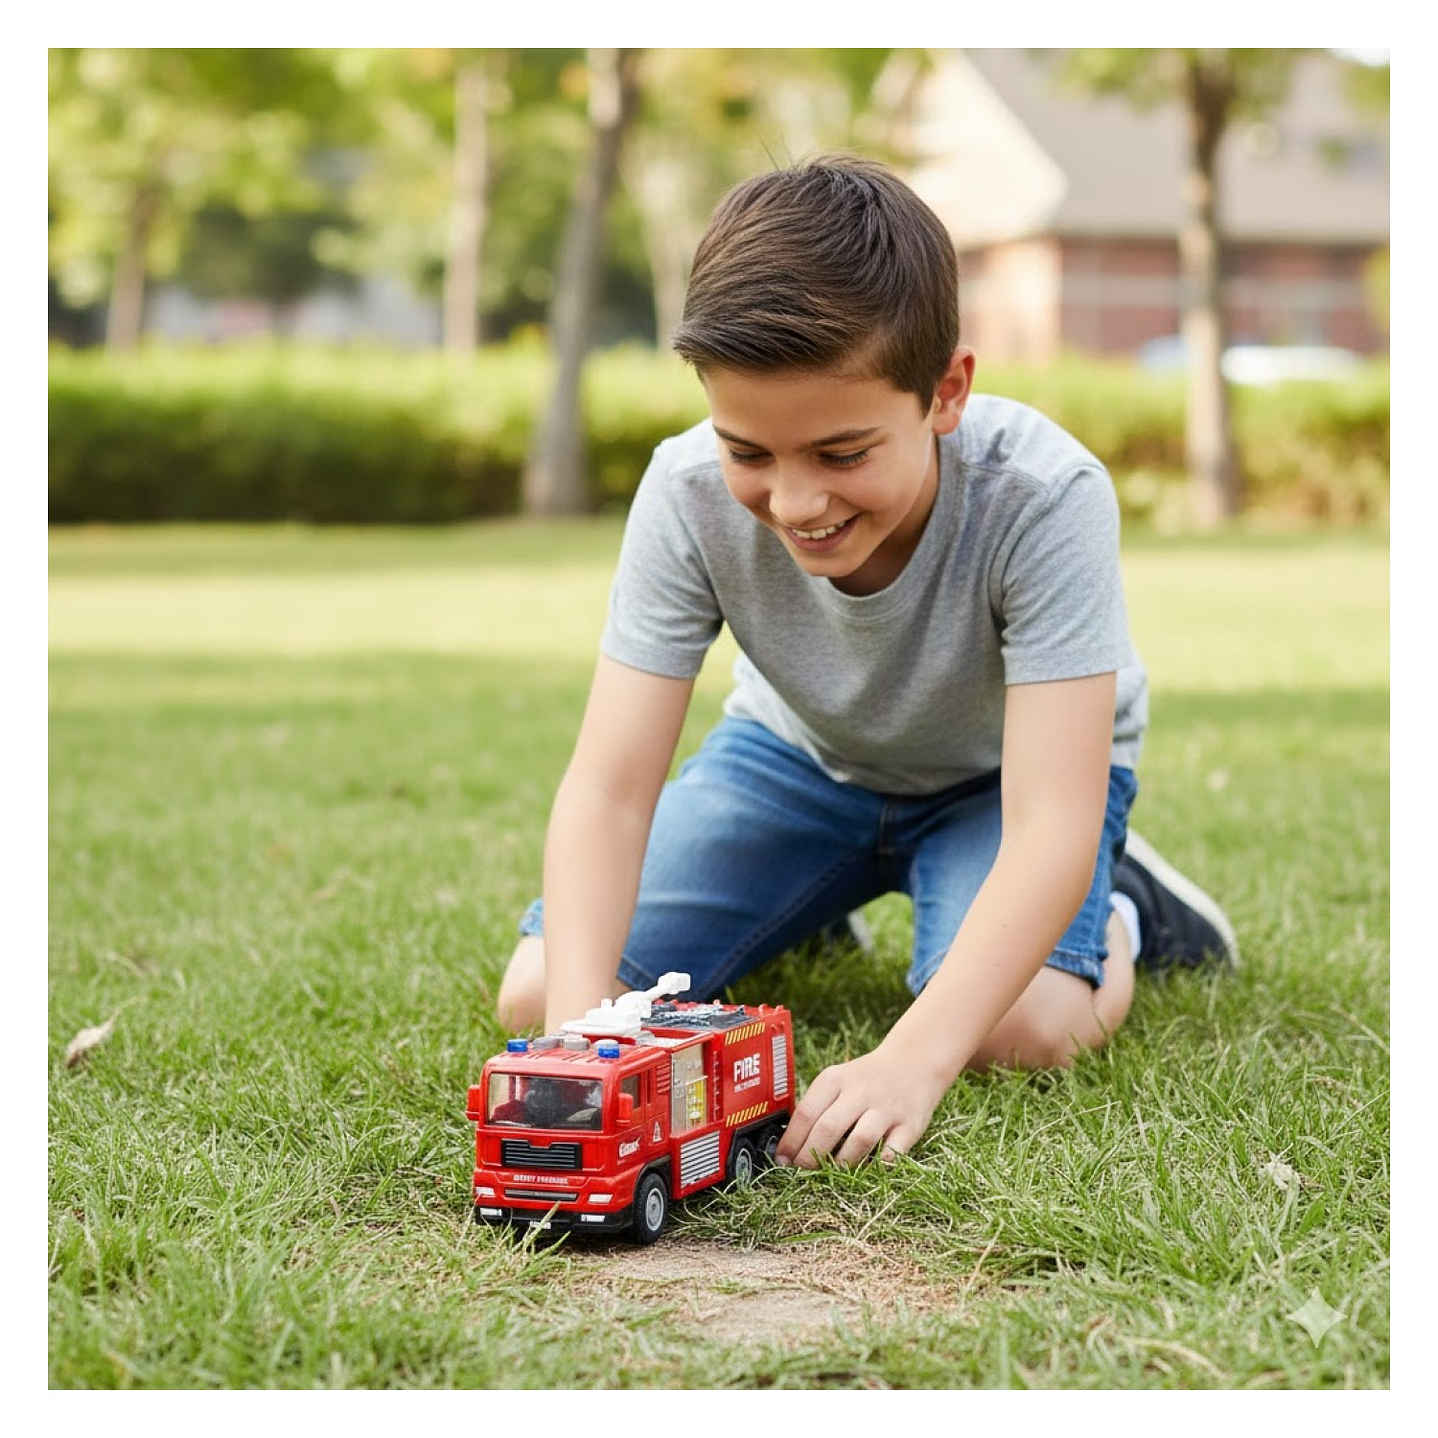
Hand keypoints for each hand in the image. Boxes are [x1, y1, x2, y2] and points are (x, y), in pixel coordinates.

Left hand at [774, 1045, 949, 1169]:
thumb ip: (816, 1107)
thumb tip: (788, 1146)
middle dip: (810, 1156)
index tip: (782, 1160)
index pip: (806, 1113)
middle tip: (802, 1172)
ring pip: (859, 1141)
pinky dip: (878, 1165)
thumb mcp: (837, 1080)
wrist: (913, 1063)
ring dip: (841, 1163)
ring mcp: (887, 1108)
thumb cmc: (865, 1079)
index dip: (791, 1141)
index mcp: (836, 1079)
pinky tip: (867, 1169)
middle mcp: (861, 1091)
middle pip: (828, 1128)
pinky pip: (892, 1152)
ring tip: (831, 1173)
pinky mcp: (910, 1125)